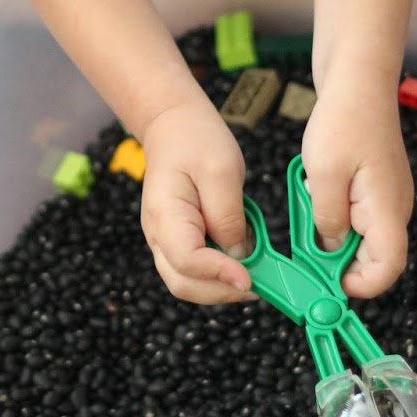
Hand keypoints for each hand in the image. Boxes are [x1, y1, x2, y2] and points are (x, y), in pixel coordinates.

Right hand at [139, 100, 255, 304]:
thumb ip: (228, 216)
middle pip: (183, 284)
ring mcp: (165, 241)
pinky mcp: (177, 240)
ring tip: (255, 274)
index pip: (187, 260)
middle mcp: (158, 235)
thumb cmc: (195, 140)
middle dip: (221, 291)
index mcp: (164, 215)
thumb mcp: (221, 170)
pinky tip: (242, 261)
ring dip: (220, 288)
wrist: (173, 126)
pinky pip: (194, 270)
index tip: (249, 276)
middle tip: (259, 284)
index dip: (218, 273)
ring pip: (187, 283)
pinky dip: (218, 275)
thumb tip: (238, 256)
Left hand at [300, 85, 412, 298]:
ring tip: (308, 202)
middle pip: (373, 257)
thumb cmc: (344, 119)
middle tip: (303, 245)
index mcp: (388, 209)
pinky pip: (356, 216)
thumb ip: (327, 218)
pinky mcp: (374, 188)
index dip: (361, 285)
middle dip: (337, 261)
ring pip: (361, 237)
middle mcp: (394, 209)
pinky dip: (333, 214)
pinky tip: (315, 190)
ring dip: (331, 234)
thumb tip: (329, 248)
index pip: (389, 268)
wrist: (360, 78)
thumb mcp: (323, 173)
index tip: (327, 282)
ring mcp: (386, 198)